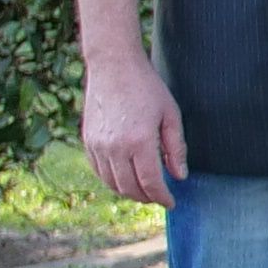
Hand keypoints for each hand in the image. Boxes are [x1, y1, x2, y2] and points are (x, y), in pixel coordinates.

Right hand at [82, 51, 188, 206]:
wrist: (113, 65)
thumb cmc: (147, 87)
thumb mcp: (170, 115)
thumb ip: (175, 148)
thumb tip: (179, 176)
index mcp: (139, 141)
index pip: (151, 183)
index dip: (162, 197)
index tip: (171, 202)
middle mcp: (115, 147)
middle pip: (130, 188)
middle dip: (147, 198)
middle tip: (159, 197)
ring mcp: (98, 145)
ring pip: (113, 184)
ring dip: (129, 192)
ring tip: (144, 190)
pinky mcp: (88, 141)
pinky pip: (99, 171)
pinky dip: (113, 181)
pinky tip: (125, 178)